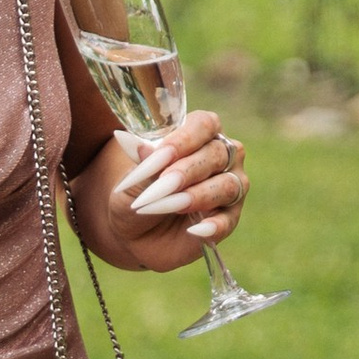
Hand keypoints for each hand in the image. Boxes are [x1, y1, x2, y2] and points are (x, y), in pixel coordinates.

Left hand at [80, 112, 247, 269]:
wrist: (135, 233)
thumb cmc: (137, 194)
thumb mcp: (134, 179)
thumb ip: (141, 162)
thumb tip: (128, 140)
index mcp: (200, 134)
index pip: (204, 124)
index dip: (183, 139)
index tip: (158, 156)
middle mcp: (222, 157)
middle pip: (217, 154)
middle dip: (186, 171)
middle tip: (160, 185)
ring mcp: (229, 187)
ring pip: (227, 185)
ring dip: (197, 196)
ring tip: (170, 206)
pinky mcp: (228, 219)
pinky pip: (228, 220)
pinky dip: (213, 226)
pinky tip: (194, 231)